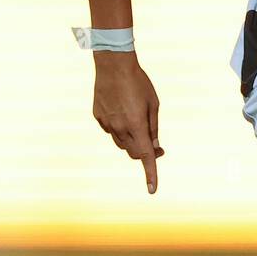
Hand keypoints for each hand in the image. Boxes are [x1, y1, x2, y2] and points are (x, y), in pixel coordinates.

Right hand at [92, 53, 163, 193]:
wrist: (113, 65)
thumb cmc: (139, 83)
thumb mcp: (154, 105)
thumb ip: (153, 128)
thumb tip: (155, 148)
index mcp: (137, 125)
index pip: (146, 157)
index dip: (151, 174)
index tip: (152, 190)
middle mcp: (120, 128)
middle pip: (134, 153)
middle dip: (146, 153)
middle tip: (158, 147)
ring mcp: (107, 123)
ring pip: (122, 144)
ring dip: (133, 141)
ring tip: (138, 122)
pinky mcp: (98, 117)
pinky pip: (111, 130)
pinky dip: (119, 128)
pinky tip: (122, 112)